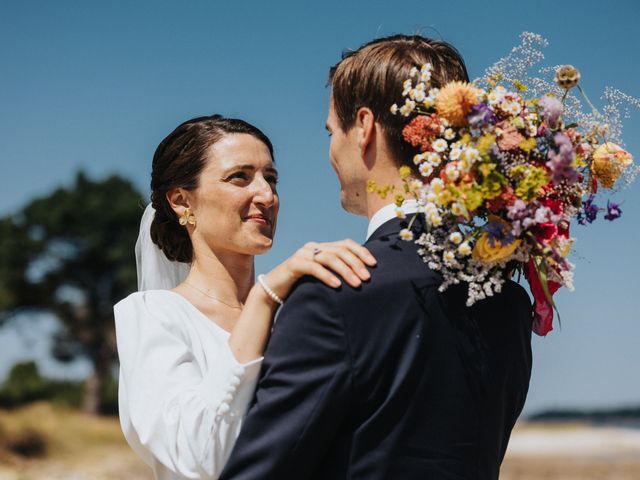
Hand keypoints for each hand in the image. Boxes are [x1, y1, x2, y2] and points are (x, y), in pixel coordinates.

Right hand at [262, 240, 376, 300]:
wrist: (272, 291)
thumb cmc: (301, 287)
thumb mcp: (321, 277)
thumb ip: (336, 273)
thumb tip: (362, 277)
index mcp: (322, 247)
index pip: (346, 244)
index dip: (361, 252)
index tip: (374, 265)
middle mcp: (313, 247)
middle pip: (340, 250)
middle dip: (356, 263)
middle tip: (367, 278)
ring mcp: (302, 254)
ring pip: (329, 258)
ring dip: (346, 271)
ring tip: (357, 284)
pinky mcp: (294, 264)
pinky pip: (314, 268)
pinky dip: (327, 276)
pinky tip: (337, 286)